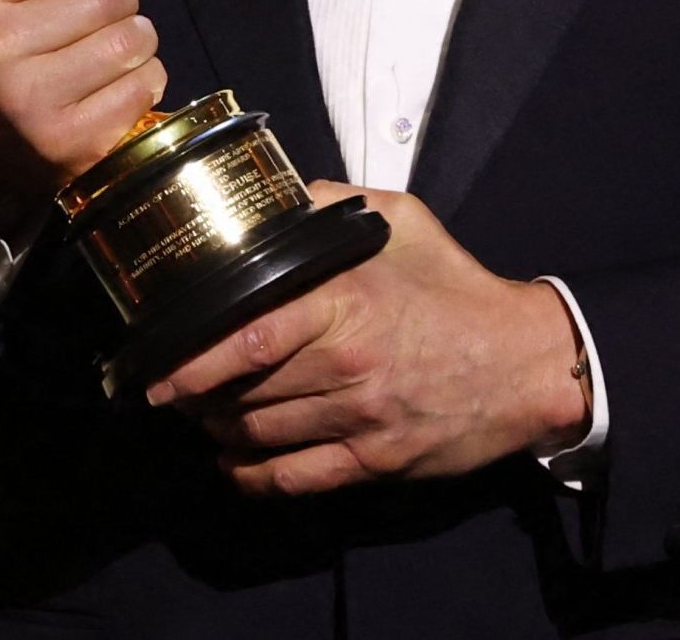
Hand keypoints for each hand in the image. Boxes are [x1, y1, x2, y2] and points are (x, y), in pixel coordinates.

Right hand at [0, 0, 168, 226]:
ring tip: (102, 56)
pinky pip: (145, 85)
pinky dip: (142, 82)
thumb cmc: (18, 35)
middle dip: (115, 2)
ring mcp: (28, 102)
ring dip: (134, 42)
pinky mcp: (69, 144)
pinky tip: (109, 91)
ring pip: (133, 37)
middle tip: (87, 25)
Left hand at [139, 186, 589, 493]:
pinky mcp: (374, 464)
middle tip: (171, 387)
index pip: (249, 337)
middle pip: (243, 393)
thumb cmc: (457, 287)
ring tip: (203, 414)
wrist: (525, 364)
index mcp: (347, 303)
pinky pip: (292, 480)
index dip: (191, 359)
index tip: (153, 369)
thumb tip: (275, 198)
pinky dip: (251, 477)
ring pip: (259, 436)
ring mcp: (360, 422)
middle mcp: (348, 367)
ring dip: (219, 430)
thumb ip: (333, 206)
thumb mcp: (402, 223)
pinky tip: (234, 463)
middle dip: (196, 395)